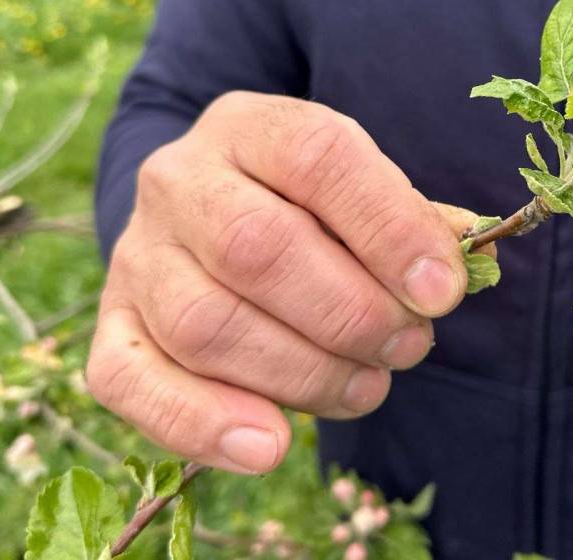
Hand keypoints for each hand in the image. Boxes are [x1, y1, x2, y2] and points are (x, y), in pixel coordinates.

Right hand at [87, 92, 479, 473]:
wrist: (209, 213)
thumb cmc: (311, 209)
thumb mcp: (362, 190)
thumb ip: (410, 221)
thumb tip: (462, 263)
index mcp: (251, 127)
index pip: (318, 157)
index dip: (387, 227)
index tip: (441, 292)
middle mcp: (179, 179)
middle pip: (257, 248)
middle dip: (351, 313)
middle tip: (409, 346)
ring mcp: (136, 254)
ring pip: (205, 323)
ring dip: (302, 373)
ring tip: (366, 388)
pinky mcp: (111, 327)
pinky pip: (131, 382)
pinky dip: (200, 423)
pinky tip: (269, 446)